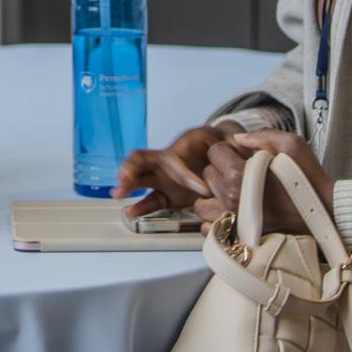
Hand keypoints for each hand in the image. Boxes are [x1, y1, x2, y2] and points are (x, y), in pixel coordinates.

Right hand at [112, 124, 237, 217]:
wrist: (219, 153)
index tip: (204, 190)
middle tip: (124, 179)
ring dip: (128, 184)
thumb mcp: (226, 139)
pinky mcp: (167, 194)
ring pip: (139, 177)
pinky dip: (141, 206)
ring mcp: (163, 178)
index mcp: (180, 147)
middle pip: (140, 159)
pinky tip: (130, 212)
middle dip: (131, 169)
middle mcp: (166, 162)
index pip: (176, 161)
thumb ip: (230, 144)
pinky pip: (151, 200)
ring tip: (118, 193)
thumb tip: (234, 146)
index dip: (187, 176)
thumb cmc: (220, 145)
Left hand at [192, 129, 333, 233]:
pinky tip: (230, 210)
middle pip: (206, 176)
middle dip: (220, 170)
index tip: (242, 156)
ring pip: (202, 203)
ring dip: (213, 195)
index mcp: (240, 174)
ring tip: (233, 192)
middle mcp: (231, 198)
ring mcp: (233, 218)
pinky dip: (213, 219)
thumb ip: (262, 135)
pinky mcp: (238, 235)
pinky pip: (208, 228)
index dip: (228, 150)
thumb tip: (238, 138)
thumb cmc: (308, 178)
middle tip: (242, 173)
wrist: (323, 213)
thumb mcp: (292, 144)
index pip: (214, 153)